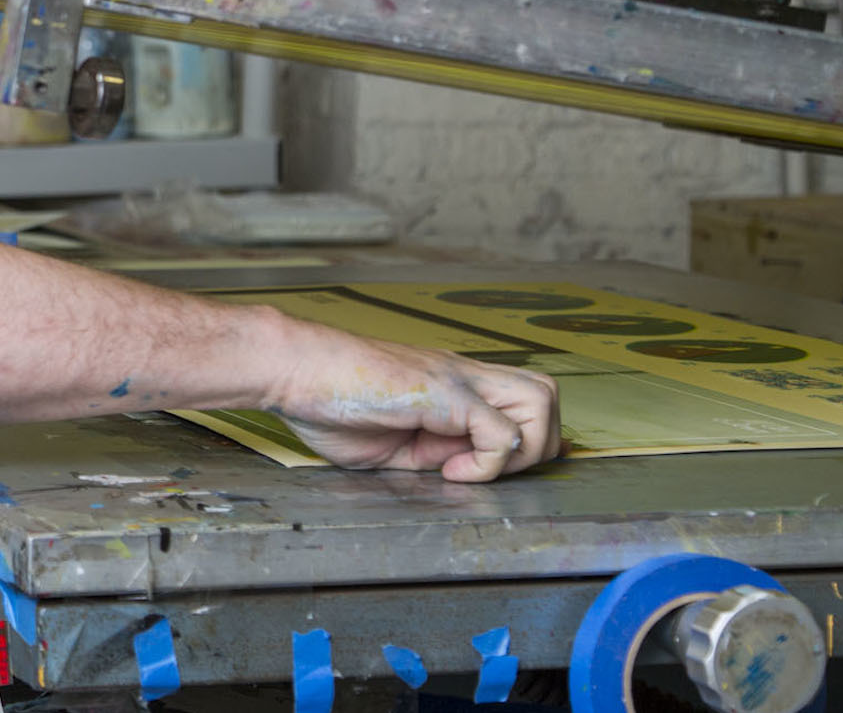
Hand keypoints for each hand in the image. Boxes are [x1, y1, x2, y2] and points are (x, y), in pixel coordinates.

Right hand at [266, 316, 562, 481]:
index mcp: (450, 386)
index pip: (519, 403)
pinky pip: (504, 435)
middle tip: (486, 468)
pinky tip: (446, 469)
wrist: (296, 370)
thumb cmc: (326, 400)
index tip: (466, 471)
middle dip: (534, 443)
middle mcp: (463, 375)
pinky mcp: (449, 393)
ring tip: (473, 467)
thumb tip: (458, 468)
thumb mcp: (390, 442)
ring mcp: (459, 379)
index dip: (512, 445)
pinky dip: (486, 463)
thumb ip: (430, 451)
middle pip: (546, 394)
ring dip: (521, 448)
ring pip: (543, 400)